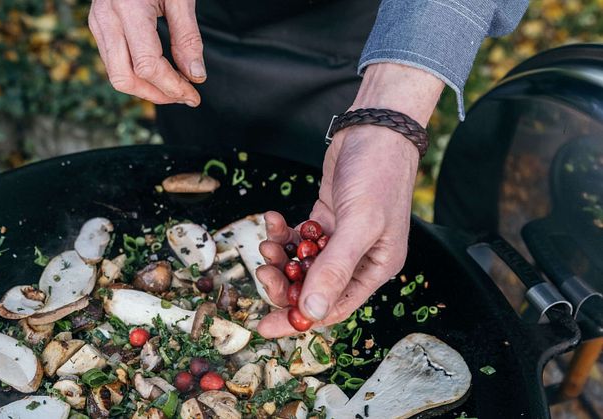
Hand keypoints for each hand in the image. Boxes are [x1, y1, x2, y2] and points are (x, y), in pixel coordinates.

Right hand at [88, 0, 204, 105]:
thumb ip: (187, 38)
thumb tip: (195, 76)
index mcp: (128, 9)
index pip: (147, 65)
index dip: (172, 86)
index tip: (193, 95)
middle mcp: (106, 19)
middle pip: (124, 78)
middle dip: (157, 95)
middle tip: (184, 97)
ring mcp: (98, 22)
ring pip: (115, 74)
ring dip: (146, 88)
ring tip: (174, 88)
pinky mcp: (98, 24)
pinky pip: (113, 61)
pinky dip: (136, 73)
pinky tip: (159, 73)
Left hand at [256, 126, 417, 336]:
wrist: (374, 130)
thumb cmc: (378, 175)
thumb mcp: (359, 224)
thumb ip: (335, 269)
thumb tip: (311, 310)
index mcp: (374, 269)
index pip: (332, 308)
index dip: (298, 319)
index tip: (265, 327)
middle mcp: (358, 259)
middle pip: (312, 288)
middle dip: (284, 284)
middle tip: (263, 271)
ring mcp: (340, 239)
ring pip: (301, 264)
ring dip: (280, 257)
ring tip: (267, 242)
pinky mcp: (325, 220)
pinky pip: (298, 238)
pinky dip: (283, 233)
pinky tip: (274, 220)